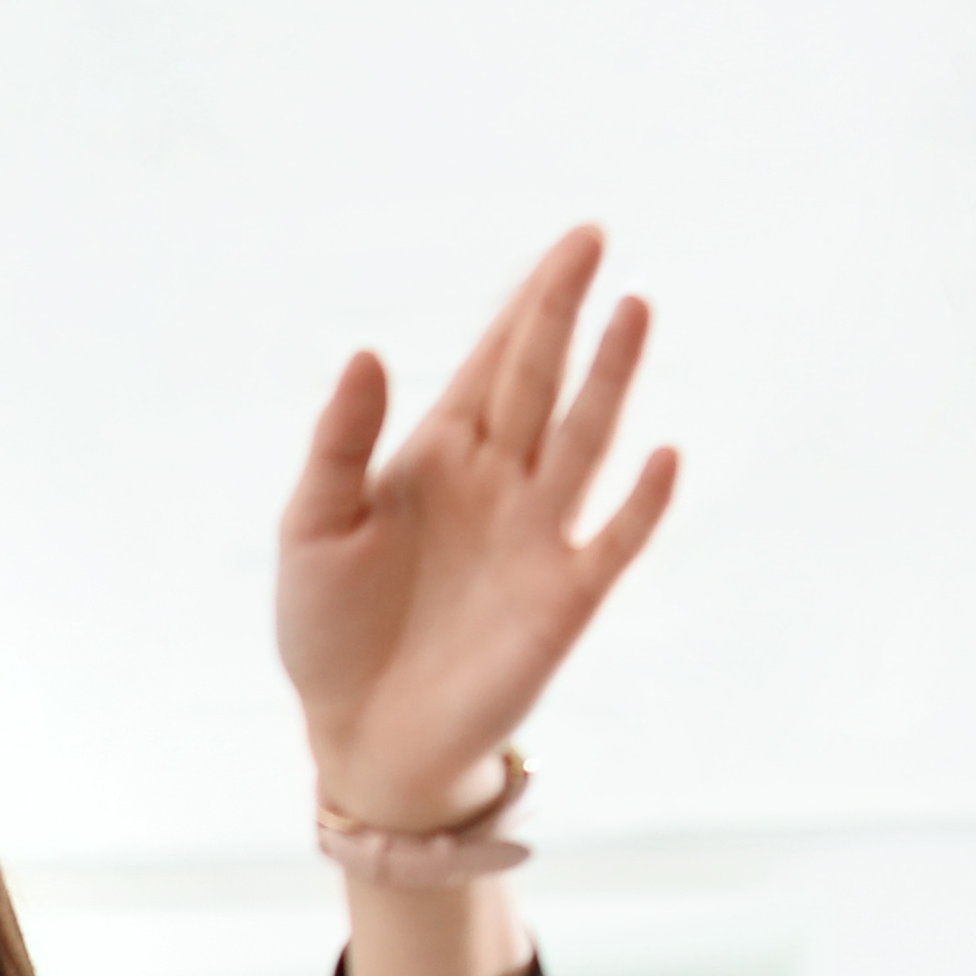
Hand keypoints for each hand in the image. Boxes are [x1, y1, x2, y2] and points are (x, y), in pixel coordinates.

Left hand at [273, 223, 680, 855]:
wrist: (360, 735)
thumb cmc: (329, 632)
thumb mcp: (312, 528)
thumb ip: (339, 444)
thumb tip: (367, 351)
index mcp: (437, 459)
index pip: (492, 364)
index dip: (528, 304)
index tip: (571, 243)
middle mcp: (498, 484)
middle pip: (540, 381)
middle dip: (565, 313)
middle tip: (595, 241)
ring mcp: (537, 536)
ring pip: (583, 439)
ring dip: (610, 378)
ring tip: (636, 310)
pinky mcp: (563, 598)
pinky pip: (614, 541)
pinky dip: (641, 504)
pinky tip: (663, 456)